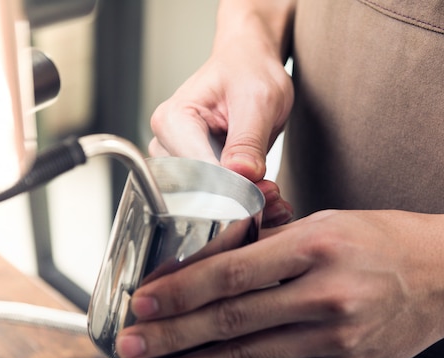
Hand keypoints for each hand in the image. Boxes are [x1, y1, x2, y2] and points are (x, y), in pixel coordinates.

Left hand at [115, 209, 443, 357]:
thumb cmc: (388, 240)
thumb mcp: (328, 222)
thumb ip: (271, 244)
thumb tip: (215, 264)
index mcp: (316, 247)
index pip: (233, 273)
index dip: (181, 291)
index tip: (144, 303)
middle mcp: (323, 294)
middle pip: (232, 321)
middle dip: (172, 339)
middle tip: (129, 350)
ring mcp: (334, 335)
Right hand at [149, 39, 293, 226]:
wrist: (250, 65)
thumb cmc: (249, 71)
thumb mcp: (257, 100)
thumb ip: (248, 139)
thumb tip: (243, 174)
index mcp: (174, 120)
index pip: (198, 170)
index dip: (232, 188)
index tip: (263, 193)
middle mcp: (168, 144)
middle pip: (200, 190)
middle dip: (241, 199)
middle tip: (274, 195)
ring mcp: (181, 160)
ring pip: (210, 200)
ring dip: (245, 205)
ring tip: (275, 196)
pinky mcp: (198, 172)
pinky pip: (219, 197)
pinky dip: (247, 202)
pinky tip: (271, 200)